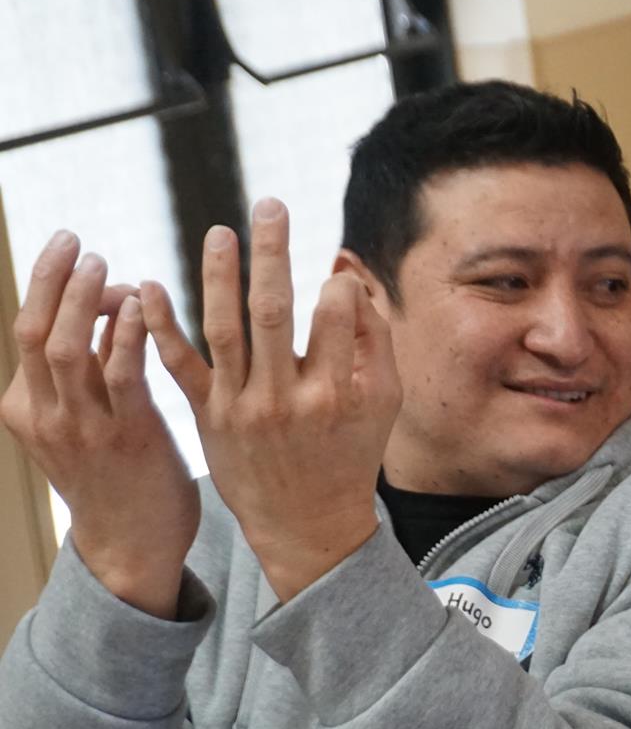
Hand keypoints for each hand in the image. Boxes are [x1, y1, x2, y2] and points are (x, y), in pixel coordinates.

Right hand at [0, 232, 198, 617]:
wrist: (133, 545)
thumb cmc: (119, 473)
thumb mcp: (87, 417)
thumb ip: (94, 365)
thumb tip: (109, 305)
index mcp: (25, 407)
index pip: (25, 330)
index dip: (48, 285)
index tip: (71, 248)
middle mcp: (44, 415)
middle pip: (34, 331)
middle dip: (51, 280)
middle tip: (75, 240)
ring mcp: (81, 428)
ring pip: (67, 348)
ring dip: (84, 300)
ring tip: (103, 264)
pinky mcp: (127, 438)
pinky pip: (120, 375)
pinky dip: (126, 334)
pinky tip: (141, 304)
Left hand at [145, 199, 402, 601]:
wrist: (307, 524)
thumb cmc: (351, 454)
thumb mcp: (383, 403)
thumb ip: (375, 339)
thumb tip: (349, 275)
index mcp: (338, 393)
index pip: (336, 317)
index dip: (337, 284)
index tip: (335, 270)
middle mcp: (288, 398)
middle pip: (275, 310)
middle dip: (273, 252)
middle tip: (269, 204)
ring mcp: (243, 407)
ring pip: (226, 328)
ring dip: (219, 274)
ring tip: (220, 232)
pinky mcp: (208, 417)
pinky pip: (180, 365)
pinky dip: (161, 326)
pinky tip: (149, 286)